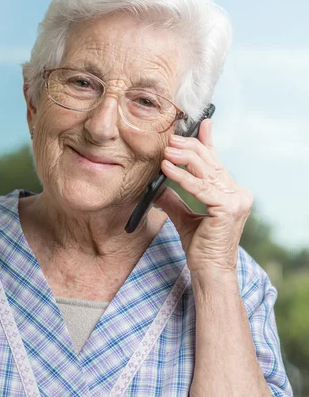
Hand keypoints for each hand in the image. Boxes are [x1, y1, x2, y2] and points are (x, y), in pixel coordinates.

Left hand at [154, 118, 253, 273]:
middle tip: (171, 140)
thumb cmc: (200, 247)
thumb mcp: (185, 216)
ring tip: (166, 150)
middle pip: (211, 163)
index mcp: (233, 193)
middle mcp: (239, 194)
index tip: (200, 124)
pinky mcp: (228, 208)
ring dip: (183, 158)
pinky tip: (167, 168)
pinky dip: (181, 177)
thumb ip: (175, 198)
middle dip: (189, 148)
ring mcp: (237, 200)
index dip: (207, 142)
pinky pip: (200, 187)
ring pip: (206, 171)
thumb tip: (158, 183)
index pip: (217, 162)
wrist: (209, 272)